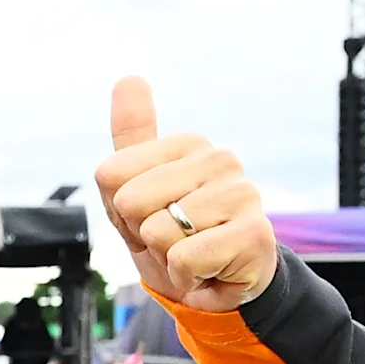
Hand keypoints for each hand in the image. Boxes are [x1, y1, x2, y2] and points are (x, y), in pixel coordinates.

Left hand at [92, 79, 279, 313]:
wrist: (223, 285)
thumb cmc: (176, 235)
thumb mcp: (136, 188)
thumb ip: (131, 136)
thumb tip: (128, 77)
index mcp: (189, 143)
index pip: (110, 175)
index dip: (120, 210)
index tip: (150, 216)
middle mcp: (220, 159)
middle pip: (130, 202)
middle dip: (141, 235)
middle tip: (173, 240)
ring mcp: (242, 194)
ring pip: (157, 233)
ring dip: (167, 259)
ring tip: (193, 254)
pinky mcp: (254, 234)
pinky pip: (184, 259)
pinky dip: (187, 278)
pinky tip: (209, 271)